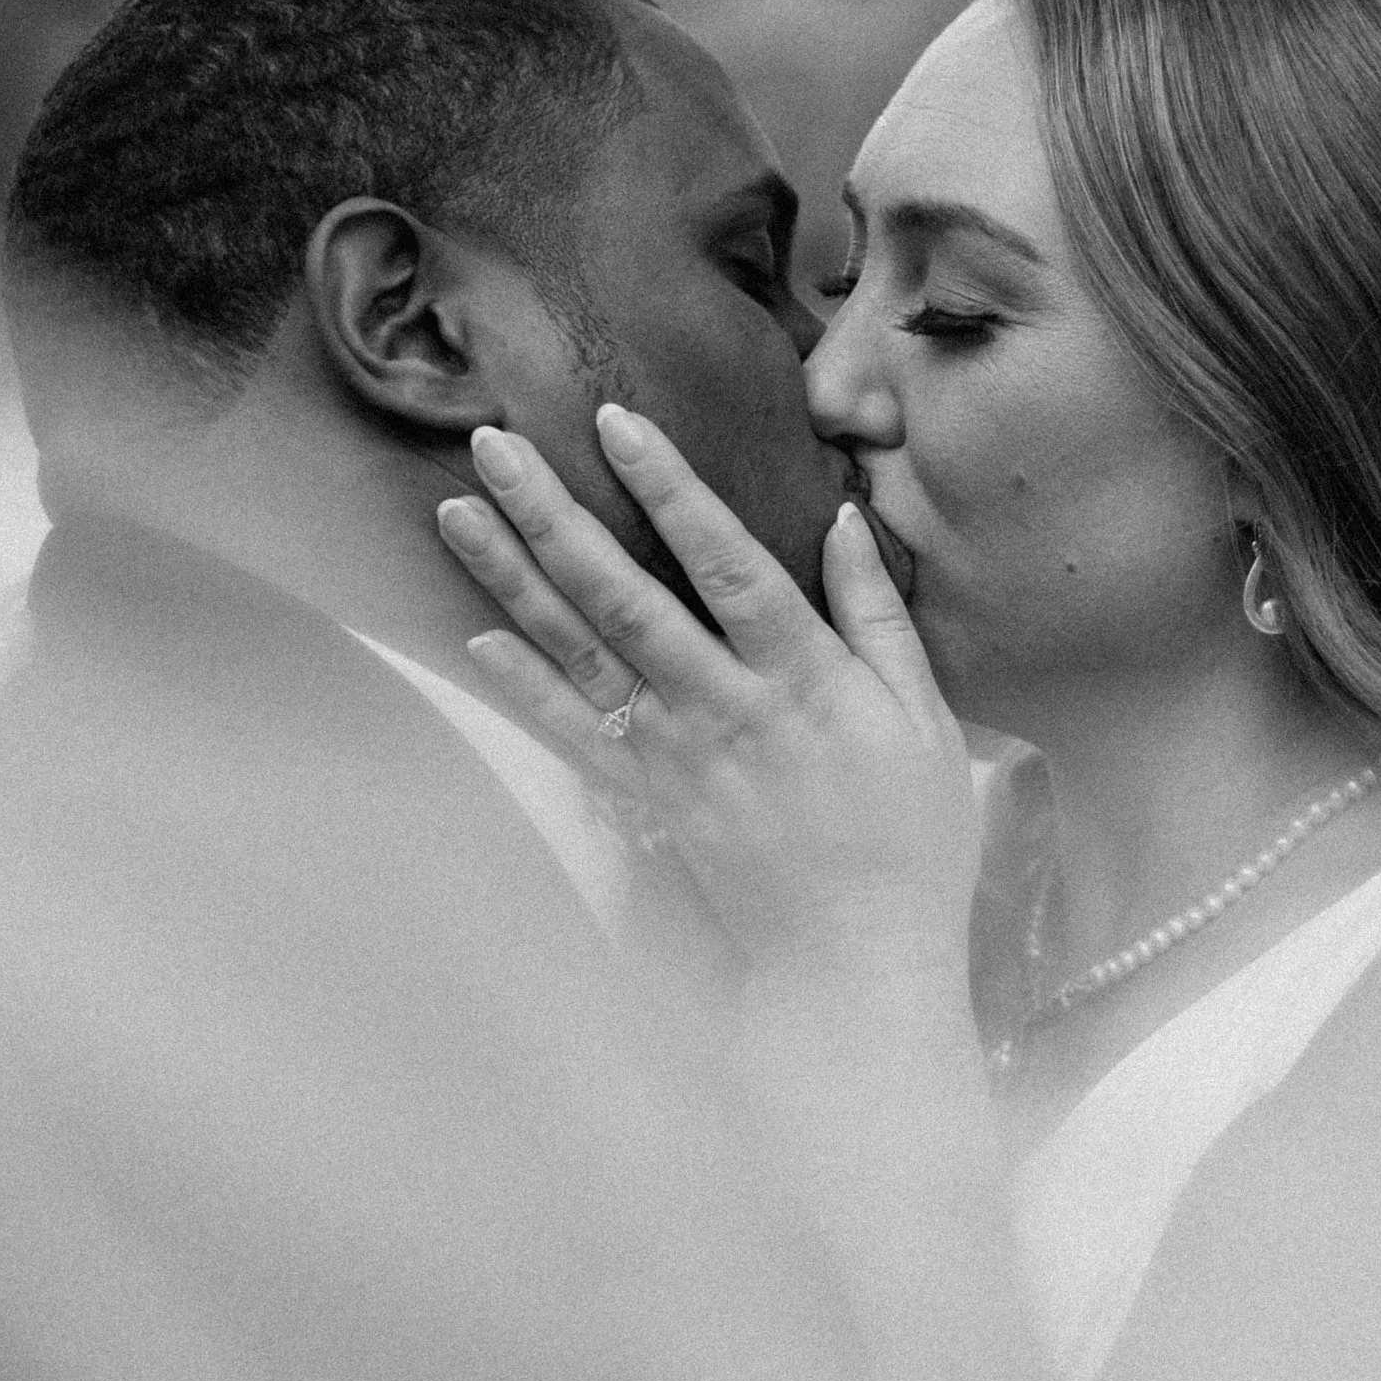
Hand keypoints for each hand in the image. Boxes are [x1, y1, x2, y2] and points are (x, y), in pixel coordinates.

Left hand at [439, 410, 978, 1001]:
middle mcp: (725, 709)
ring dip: (514, 581)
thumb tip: (845, 519)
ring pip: (581, 654)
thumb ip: (876, 616)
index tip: (617, 422)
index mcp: (802, 678)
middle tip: (495, 444)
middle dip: (554, 514)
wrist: (859, 958)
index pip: (725, 562)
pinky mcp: (650, 802)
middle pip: (624, 597)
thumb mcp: (922, 716)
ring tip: (459, 513)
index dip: (670, 489)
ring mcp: (677, 757)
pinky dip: (524, 689)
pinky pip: (574, 738)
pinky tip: (475, 638)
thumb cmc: (908, 835)